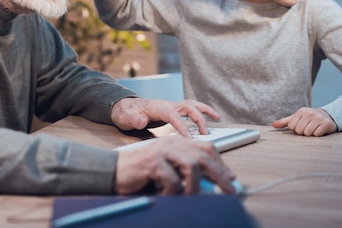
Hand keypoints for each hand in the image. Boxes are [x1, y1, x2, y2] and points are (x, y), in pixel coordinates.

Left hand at [111, 97, 220, 135]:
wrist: (123, 106)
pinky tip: (211, 117)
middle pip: (187, 107)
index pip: (172, 115)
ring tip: (217, 119)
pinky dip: (202, 111)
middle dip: (198, 119)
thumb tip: (141, 122)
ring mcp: (171, 105)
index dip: (182, 126)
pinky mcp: (173, 109)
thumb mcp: (123, 117)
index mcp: (156, 107)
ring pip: (191, 104)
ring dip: (204, 111)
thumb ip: (132, 119)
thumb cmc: (124, 113)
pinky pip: (190, 108)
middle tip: (204, 134)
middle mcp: (167, 104)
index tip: (189, 138)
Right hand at [115, 136, 235, 194]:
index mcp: (176, 142)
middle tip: (228, 191)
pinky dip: (173, 193)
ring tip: (192, 199)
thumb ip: (184, 173)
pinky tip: (166, 197)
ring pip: (192, 167)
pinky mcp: (152, 162)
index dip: (220, 163)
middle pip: (203, 156)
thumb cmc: (140, 174)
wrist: (112, 171)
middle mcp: (171, 142)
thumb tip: (210, 185)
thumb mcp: (167, 171)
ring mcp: (162, 151)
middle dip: (219, 175)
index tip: (230, 177)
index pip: (205, 148)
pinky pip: (173, 181)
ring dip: (195, 187)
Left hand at [272, 107, 337, 135]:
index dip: (296, 129)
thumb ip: (285, 122)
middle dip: (303, 132)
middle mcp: (310, 113)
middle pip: (299, 130)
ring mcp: (318, 117)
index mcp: (301, 111)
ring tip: (314, 128)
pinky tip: (320, 129)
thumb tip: (273, 125)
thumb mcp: (297, 118)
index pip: (292, 126)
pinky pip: (317, 134)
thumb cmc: (308, 119)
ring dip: (310, 134)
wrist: (327, 116)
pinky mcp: (326, 123)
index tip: (301, 125)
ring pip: (308, 133)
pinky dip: (317, 134)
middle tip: (308, 127)